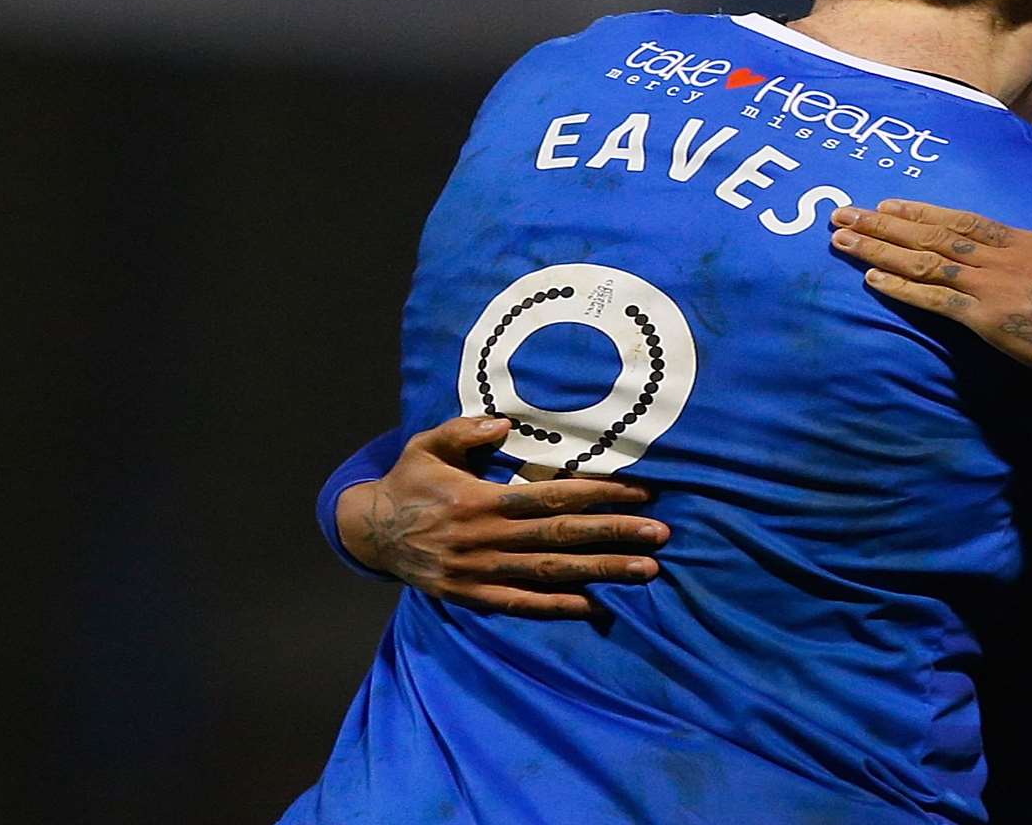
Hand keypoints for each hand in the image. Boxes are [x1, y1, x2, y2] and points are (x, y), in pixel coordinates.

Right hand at [335, 416, 669, 617]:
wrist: (369, 533)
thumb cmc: (409, 482)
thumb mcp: (426, 445)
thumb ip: (465, 430)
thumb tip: (506, 422)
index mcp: (480, 501)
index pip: (552, 497)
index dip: (599, 496)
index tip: (642, 494)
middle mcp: (485, 540)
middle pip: (562, 537)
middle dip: (615, 535)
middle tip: (662, 535)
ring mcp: (480, 573)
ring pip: (551, 573)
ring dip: (601, 573)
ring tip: (646, 571)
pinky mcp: (472, 596)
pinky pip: (520, 605)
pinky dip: (558, 608)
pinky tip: (594, 607)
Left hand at [829, 192, 1031, 383]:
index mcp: (1031, 243)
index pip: (966, 221)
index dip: (924, 212)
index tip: (890, 205)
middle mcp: (1004, 259)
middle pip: (934, 235)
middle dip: (884, 224)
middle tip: (841, 214)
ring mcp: (994, 288)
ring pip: (925, 262)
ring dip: (879, 250)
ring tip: (841, 239)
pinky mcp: (989, 321)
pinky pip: (935, 301)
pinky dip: (902, 289)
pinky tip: (871, 280)